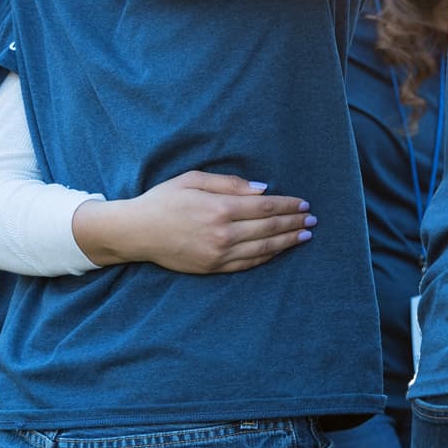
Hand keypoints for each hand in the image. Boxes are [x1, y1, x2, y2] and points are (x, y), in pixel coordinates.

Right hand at [77, 172, 314, 273]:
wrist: (135, 232)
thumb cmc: (163, 200)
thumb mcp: (194, 179)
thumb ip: (230, 183)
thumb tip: (263, 189)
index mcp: (219, 208)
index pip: (265, 207)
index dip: (288, 206)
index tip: (304, 204)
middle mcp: (222, 233)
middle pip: (269, 228)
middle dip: (294, 223)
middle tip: (312, 220)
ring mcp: (218, 253)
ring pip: (263, 249)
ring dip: (287, 242)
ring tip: (304, 235)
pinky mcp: (212, 268)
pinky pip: (247, 264)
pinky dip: (267, 257)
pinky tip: (280, 250)